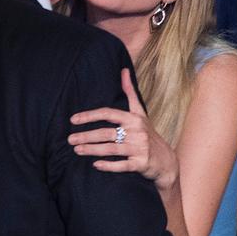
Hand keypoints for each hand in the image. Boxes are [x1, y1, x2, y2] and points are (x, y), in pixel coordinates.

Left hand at [67, 68, 177, 191]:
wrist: (166, 161)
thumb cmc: (148, 133)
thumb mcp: (140, 113)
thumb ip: (130, 92)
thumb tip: (124, 70)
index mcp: (134, 118)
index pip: (108, 113)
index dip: (89, 116)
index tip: (73, 120)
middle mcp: (137, 132)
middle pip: (106, 133)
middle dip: (86, 136)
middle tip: (70, 139)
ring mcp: (140, 148)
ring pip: (111, 149)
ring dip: (92, 150)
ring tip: (77, 150)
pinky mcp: (141, 164)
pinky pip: (122, 165)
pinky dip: (108, 165)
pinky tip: (96, 164)